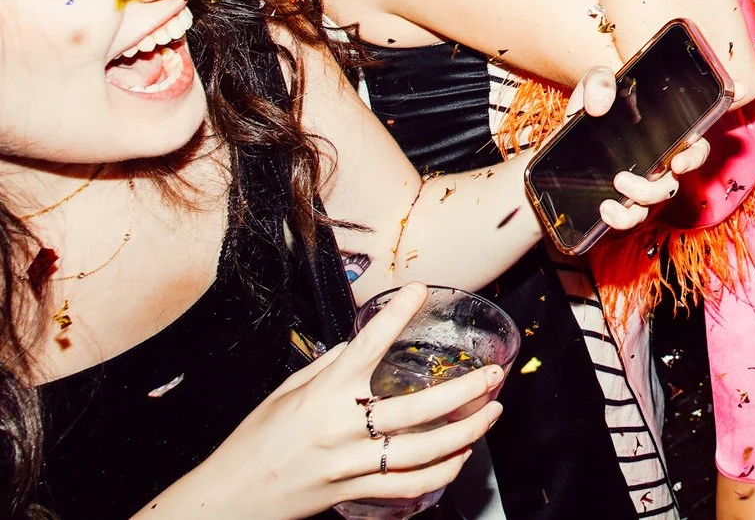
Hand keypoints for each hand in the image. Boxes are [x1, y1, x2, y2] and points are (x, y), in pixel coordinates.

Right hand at [166, 285, 501, 518]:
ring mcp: (348, 463)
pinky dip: (440, 473)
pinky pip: (406, 485)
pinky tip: (460, 457)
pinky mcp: (351, 491)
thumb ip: (329, 367)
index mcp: (322, 394)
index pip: (365, 345)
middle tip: (493, 375)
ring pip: (421, 451)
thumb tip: (363, 343)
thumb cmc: (256, 440)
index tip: (421, 290)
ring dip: (465, 432)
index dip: (395, 316)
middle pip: (415, 409)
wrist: (228, 496)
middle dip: (464, 391)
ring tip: (491, 413)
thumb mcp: (287, 393)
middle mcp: (339, 427)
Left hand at [566, 67, 713, 232]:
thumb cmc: (588, 113)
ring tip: (619, 182)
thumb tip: (601, 104)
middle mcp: (663, 154)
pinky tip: (607, 208)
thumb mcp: (591, 87)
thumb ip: (599, 83)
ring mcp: (646, 180)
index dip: (727, 102)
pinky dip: (623, 217)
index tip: (732, 97)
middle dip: (691, 163)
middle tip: (673, 163)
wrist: (560, 148)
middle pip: (692, 161)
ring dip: (647, 193)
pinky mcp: (624, 202)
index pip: (702, 116)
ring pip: (663, 194)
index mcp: (666, 124)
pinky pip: (634, 217)